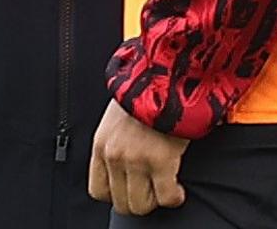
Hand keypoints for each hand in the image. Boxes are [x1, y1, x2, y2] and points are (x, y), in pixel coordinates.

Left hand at [89, 99, 188, 215]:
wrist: (167, 70)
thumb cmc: (147, 90)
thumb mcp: (119, 116)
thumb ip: (117, 141)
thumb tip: (125, 163)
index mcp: (101, 143)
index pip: (98, 191)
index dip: (118, 194)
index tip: (133, 188)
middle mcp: (114, 154)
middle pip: (121, 203)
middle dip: (140, 200)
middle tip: (154, 190)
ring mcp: (136, 159)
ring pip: (142, 205)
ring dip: (157, 200)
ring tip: (166, 189)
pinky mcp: (161, 159)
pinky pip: (166, 197)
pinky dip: (174, 198)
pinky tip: (178, 190)